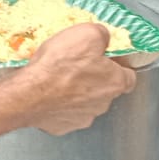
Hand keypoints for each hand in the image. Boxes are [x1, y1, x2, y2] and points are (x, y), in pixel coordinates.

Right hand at [15, 23, 135, 133]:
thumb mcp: (87, 34)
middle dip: (95, 76)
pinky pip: (65, 112)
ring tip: (58, 75)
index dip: (120, 65)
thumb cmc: (59, 66)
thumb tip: (103, 36)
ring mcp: (83, 118)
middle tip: (77, 62)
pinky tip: (48, 91)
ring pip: (85, 102)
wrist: (28, 94)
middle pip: (106, 88)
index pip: (130, 76)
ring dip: (76, 91)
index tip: (108, 57)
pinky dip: (59, 103)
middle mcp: (103, 104)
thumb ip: (102, 35)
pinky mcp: (63, 125)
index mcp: (115, 82)